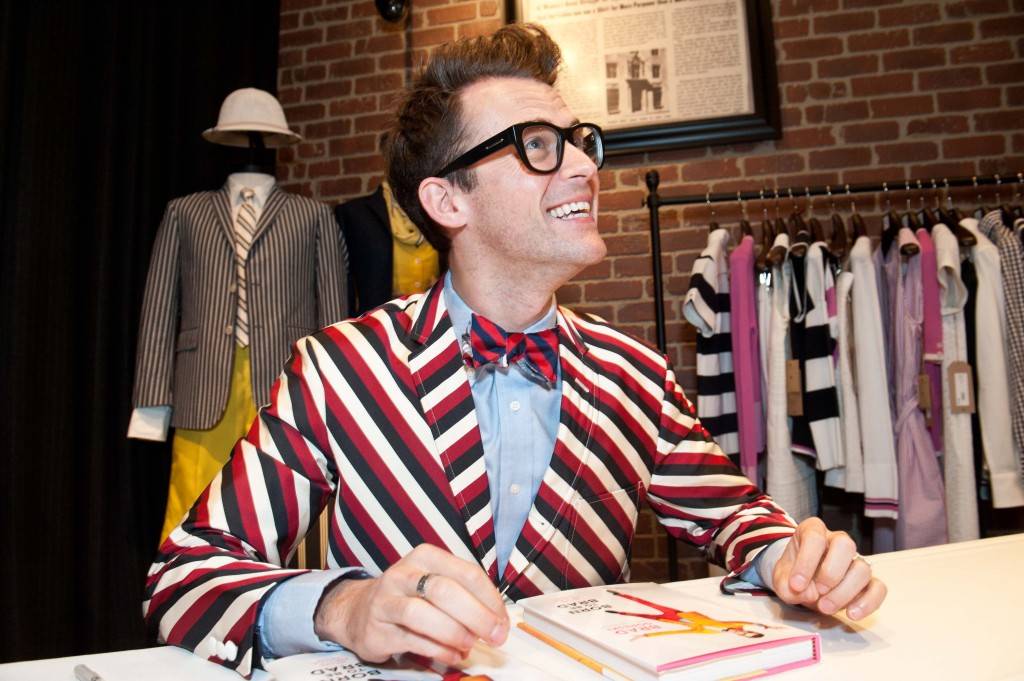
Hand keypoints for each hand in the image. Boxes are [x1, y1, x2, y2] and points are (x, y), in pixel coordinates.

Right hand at [313, 544, 508, 665]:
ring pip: (423, 614)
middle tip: (495, 635)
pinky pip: (412, 640)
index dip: (490, 599)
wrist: (358, 610)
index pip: (466, 572)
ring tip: (469, 644)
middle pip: (445, 591)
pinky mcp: (377, 629)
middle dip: (477, 616)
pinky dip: (439, 651)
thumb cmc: (407, 596)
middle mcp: (404, 574)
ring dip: (454, 633)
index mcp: (425, 557)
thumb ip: (465, 596)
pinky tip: (453, 655)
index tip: (502, 620)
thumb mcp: (434, 583)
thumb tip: (497, 620)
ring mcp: (386, 600)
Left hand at [771, 517, 886, 620]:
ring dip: (844, 592)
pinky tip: (851, 613)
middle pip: (845, 545)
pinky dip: (868, 603)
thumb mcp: (781, 580)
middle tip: (817, 592)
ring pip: (863, 569)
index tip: (796, 584)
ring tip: (824, 607)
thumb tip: (810, 594)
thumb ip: (788, 586)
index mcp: (813, 531)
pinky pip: (879, 588)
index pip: (815, 537)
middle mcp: (837, 541)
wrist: (801, 585)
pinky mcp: (867, 581)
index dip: (806, 561)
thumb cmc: (792, 576)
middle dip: (830, 573)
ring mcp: (855, 560)